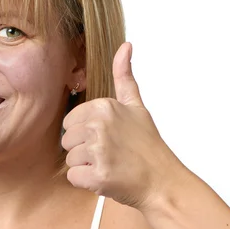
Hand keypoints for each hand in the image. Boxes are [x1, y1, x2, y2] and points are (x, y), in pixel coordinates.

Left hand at [62, 42, 186, 210]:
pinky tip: (106, 178)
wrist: (162, 181)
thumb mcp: (136, 105)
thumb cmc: (147, 145)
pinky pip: (73, 177)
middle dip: (83, 150)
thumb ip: (124, 76)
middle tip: (109, 154)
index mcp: (104, 107)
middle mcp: (99, 126)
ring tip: (110, 165)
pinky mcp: (98, 176)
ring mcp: (98, 151)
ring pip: (69, 159)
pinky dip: (87, 182)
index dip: (85, 134)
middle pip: (66, 140)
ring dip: (86, 167)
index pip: (69, 122)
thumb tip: (125, 45)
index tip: (107, 138)